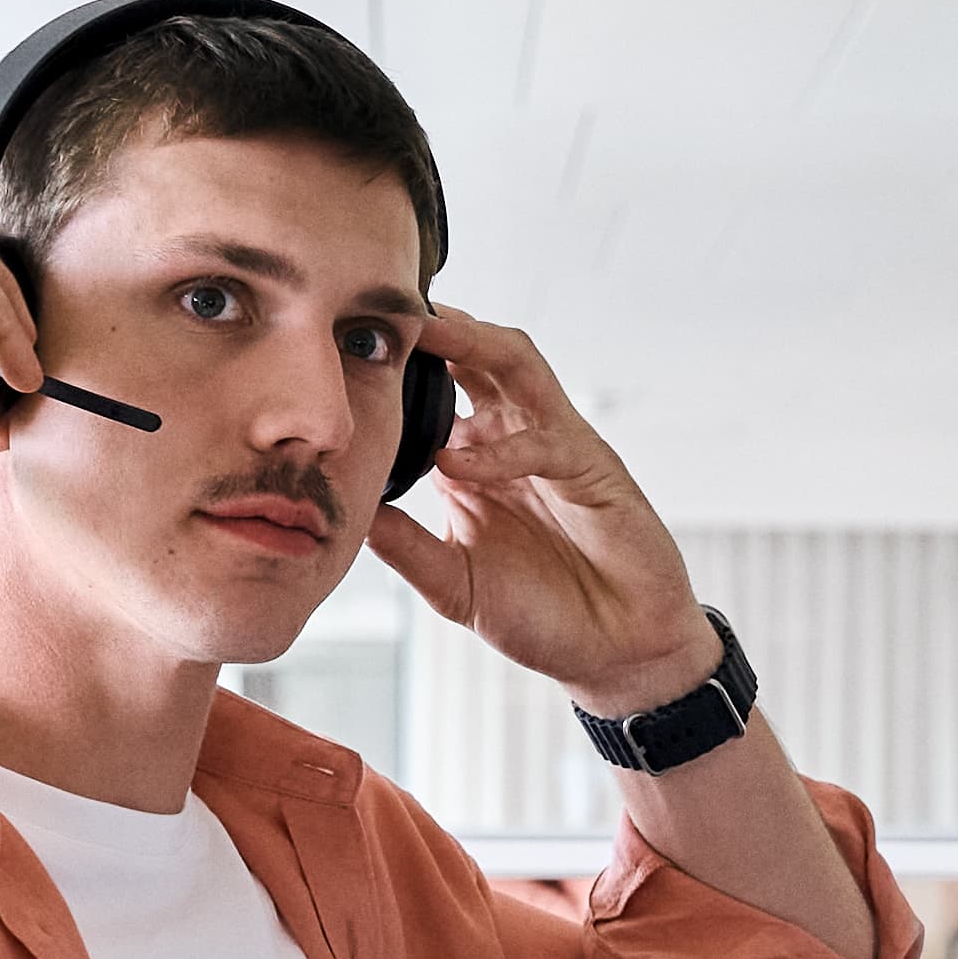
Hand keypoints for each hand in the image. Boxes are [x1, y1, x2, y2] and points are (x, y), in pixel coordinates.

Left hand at [365, 313, 718, 716]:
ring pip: (518, 368)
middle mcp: (514, 440)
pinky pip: (546, 441)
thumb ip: (405, 546)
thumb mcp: (453, 583)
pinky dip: (499, 449)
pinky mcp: (594, 468)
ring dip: (475, 344)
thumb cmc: (544, 615)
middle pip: (476, 354)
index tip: (343, 340)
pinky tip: (457, 462)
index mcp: (476, 458)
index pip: (435, 388)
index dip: (399, 362)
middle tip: (383, 307)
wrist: (614, 652)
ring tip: (427, 335)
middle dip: (434, 326)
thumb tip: (346, 512)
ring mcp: (556, 447)